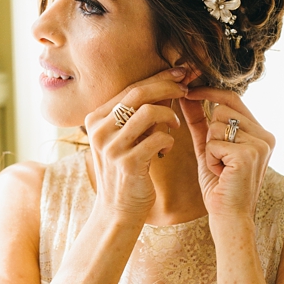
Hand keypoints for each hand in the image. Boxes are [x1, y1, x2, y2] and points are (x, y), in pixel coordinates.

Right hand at [83, 69, 189, 221]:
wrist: (118, 209)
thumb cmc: (128, 169)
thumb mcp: (128, 137)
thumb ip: (141, 113)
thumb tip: (169, 83)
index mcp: (95, 118)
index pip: (131, 88)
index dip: (159, 77)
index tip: (181, 73)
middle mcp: (99, 129)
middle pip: (139, 94)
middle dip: (168, 87)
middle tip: (187, 89)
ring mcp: (111, 146)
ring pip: (150, 112)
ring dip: (170, 116)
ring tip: (175, 125)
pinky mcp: (127, 162)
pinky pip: (158, 137)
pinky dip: (169, 139)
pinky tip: (167, 148)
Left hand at [181, 86, 274, 222]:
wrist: (230, 218)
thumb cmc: (220, 186)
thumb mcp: (210, 149)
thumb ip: (202, 121)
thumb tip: (188, 95)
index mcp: (262, 133)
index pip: (234, 98)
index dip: (210, 92)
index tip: (189, 91)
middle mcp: (265, 136)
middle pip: (222, 109)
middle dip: (210, 133)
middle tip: (219, 159)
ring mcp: (259, 144)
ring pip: (216, 125)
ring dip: (210, 148)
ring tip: (221, 168)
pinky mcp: (247, 154)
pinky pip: (213, 142)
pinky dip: (210, 159)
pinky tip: (221, 174)